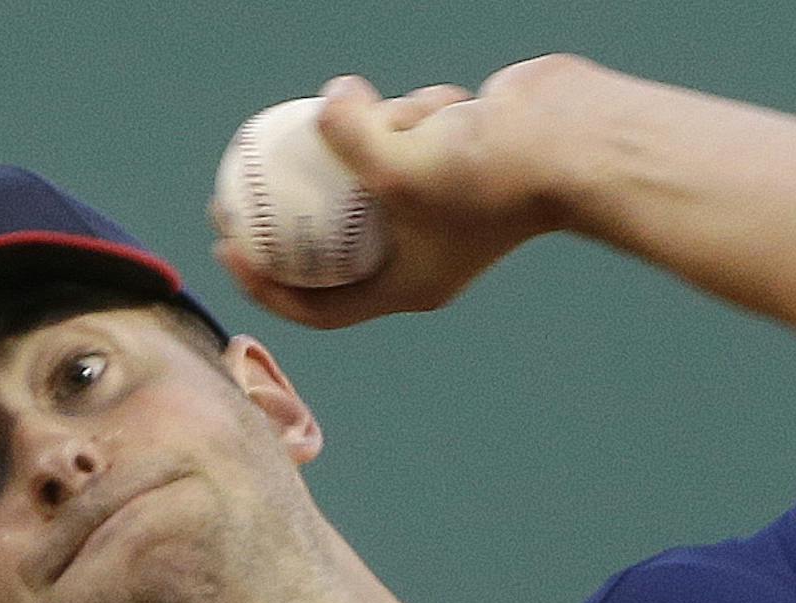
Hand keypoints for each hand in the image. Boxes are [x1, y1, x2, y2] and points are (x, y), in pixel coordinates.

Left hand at [212, 56, 602, 329]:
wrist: (567, 144)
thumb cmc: (487, 173)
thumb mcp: (399, 161)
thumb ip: (347, 137)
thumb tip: (324, 103)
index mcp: (406, 286)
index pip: (320, 305)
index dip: (267, 286)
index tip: (227, 246)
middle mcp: (419, 256)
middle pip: (332, 243)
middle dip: (283, 215)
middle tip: (234, 185)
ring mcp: (435, 210)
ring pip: (372, 171)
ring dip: (377, 136)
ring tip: (401, 119)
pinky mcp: (449, 164)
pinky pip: (405, 136)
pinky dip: (414, 113)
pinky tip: (443, 103)